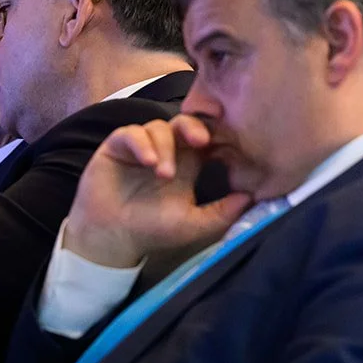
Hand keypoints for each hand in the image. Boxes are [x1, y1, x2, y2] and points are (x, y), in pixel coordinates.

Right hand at [65, 114, 252, 267]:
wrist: (111, 239)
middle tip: (201, 141)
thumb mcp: (194, 224)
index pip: (206, 138)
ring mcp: (141, 146)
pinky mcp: (118, 146)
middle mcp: (167, 150)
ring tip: (164, 174)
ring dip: (165, 147)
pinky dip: (142, 143)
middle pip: (184, 123)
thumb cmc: (153, 230)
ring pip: (159, 127)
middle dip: (194, 127)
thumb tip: (251, 197)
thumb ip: (223, 212)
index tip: (227, 142)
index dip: (216, 135)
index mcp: (188, 163)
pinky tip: (148, 162)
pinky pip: (131, 133)